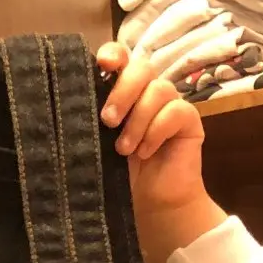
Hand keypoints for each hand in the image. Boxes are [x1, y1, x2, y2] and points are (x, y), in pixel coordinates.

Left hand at [96, 43, 223, 262]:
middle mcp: (148, 93)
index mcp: (125, 93)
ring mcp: (171, 105)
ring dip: (138, 120)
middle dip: (122, 92)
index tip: (102, 66)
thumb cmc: (122, 177)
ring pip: (159, 89)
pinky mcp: (189, 121)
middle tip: (108, 122)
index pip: (122, 57)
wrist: (152, 207)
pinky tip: (147, 151)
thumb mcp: (100, 146)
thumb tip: (72, 101)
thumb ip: (93, 120)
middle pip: (141, 67)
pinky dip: (157, 130)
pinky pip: (176, 111)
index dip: (114, 55)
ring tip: (126, 150)